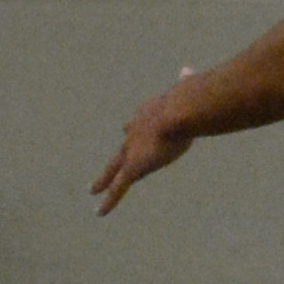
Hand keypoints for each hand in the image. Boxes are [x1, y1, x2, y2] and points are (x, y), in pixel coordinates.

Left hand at [92, 80, 205, 214]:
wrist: (179, 111)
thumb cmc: (189, 102)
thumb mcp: (188, 92)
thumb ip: (188, 85)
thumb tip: (189, 71)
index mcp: (147, 113)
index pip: (137, 124)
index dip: (134, 128)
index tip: (127, 128)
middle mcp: (135, 130)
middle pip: (122, 147)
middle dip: (116, 156)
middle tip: (107, 165)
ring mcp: (132, 150)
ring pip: (114, 169)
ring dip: (104, 179)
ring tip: (94, 189)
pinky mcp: (132, 168)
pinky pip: (118, 187)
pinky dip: (109, 200)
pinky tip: (99, 211)